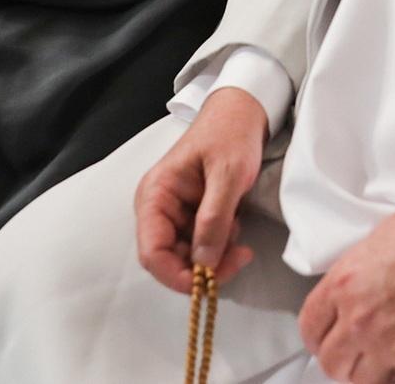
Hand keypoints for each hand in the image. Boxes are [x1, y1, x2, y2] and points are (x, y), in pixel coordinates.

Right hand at [135, 88, 266, 294]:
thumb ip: (214, 219)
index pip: (152, 253)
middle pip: (169, 260)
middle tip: (239, 257)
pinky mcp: (192, 215)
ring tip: (239, 234)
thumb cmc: (231, 134)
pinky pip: (200, 244)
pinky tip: (236, 227)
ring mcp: (174, 213)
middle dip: (203, 267)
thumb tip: (204, 264)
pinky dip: (219, 245)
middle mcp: (158, 208)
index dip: (177, 276)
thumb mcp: (228, 175)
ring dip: (214, 257)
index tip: (210, 282)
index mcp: (155, 196)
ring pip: (187, 256)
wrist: (243, 112)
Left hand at [298, 175, 394, 382]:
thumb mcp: (391, 233)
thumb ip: (364, 266)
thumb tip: (359, 284)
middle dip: (341, 356)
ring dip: (370, 370)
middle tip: (356, 349)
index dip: (318, 331)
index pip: (311, 323)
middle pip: (332, 361)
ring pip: (362, 380)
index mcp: (349, 279)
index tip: (327, 333)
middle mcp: (364, 317)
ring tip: (385, 356)